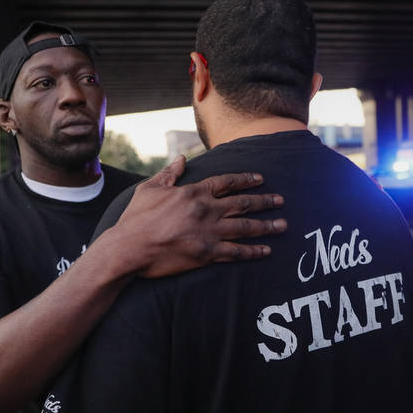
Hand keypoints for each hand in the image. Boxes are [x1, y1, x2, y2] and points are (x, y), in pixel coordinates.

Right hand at [116, 156, 286, 277]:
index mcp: (194, 192)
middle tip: (281, 201)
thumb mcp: (150, 188)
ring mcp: (209, 232)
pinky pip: (236, 252)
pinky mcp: (207, 253)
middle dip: (264, 201)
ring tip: (283, 225)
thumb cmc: (136, 218)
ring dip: (267, 226)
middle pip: (243, 203)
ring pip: (245, 227)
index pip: (227, 182)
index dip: (246, 179)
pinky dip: (253, 252)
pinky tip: (266, 251)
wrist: (129, 248)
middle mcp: (206, 210)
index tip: (260, 179)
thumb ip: (170, 173)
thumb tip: (183, 159)